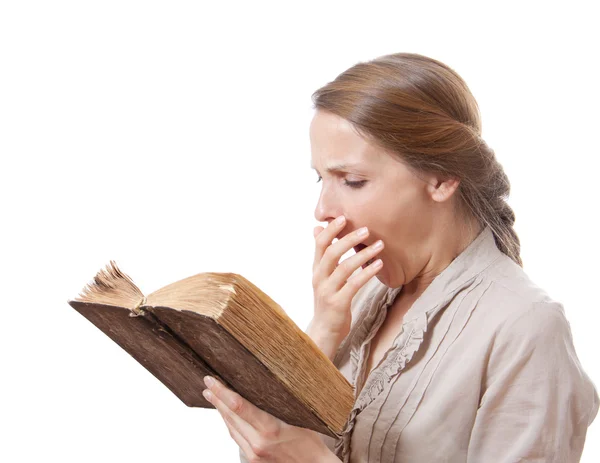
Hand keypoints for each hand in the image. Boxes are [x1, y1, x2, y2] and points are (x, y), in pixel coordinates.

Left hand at [202, 375, 334, 461]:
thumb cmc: (309, 441)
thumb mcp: (297, 416)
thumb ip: (278, 403)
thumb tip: (262, 382)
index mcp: (269, 429)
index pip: (238, 406)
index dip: (222, 392)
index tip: (212, 380)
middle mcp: (257, 443)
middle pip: (230, 416)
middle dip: (217, 398)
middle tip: (208, 383)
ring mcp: (253, 454)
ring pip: (230, 428)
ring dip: (220, 411)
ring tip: (213, 396)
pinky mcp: (252, 460)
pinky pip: (236, 438)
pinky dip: (230, 424)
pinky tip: (226, 415)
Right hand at [312, 215, 384, 333]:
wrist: (323, 332)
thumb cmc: (328, 301)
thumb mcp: (322, 277)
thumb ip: (322, 255)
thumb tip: (317, 228)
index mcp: (316, 270)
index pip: (319, 244)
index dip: (330, 230)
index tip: (343, 217)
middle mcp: (319, 278)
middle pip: (331, 253)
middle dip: (348, 239)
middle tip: (366, 229)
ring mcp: (327, 292)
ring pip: (344, 268)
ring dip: (363, 254)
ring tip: (380, 245)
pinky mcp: (338, 304)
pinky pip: (354, 285)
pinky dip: (367, 273)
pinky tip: (379, 265)